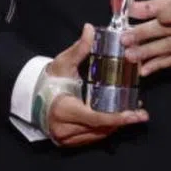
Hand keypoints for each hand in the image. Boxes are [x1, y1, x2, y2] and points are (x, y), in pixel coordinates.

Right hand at [44, 24, 147, 146]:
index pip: (94, 118)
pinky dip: (104, 129)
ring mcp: (65, 138)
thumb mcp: (64, 62)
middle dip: (121, 121)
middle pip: (100, 128)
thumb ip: (80, 48)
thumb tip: (90, 29)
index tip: (135, 115)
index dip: (117, 118)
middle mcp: (63, 128)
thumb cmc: (49, 79)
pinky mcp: (67, 142)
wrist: (31, 95)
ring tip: (131, 114)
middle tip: (139, 113)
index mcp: (63, 109)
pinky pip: (92, 138)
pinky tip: (115, 120)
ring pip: (98, 135)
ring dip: (115, 126)